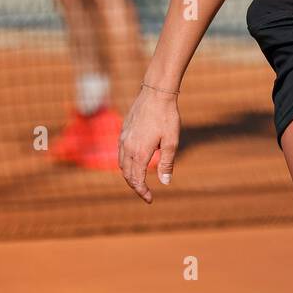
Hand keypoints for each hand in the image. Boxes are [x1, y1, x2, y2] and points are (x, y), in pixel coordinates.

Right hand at [118, 84, 180, 202]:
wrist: (156, 93)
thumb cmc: (167, 117)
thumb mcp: (171, 141)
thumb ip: (167, 163)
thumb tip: (165, 183)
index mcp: (139, 153)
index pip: (136, 180)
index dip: (142, 192)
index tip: (150, 199)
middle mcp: (127, 147)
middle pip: (127, 174)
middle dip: (136, 186)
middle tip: (146, 193)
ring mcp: (123, 138)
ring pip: (122, 164)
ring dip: (129, 175)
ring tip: (140, 181)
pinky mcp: (123, 131)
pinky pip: (120, 152)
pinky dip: (126, 163)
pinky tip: (135, 162)